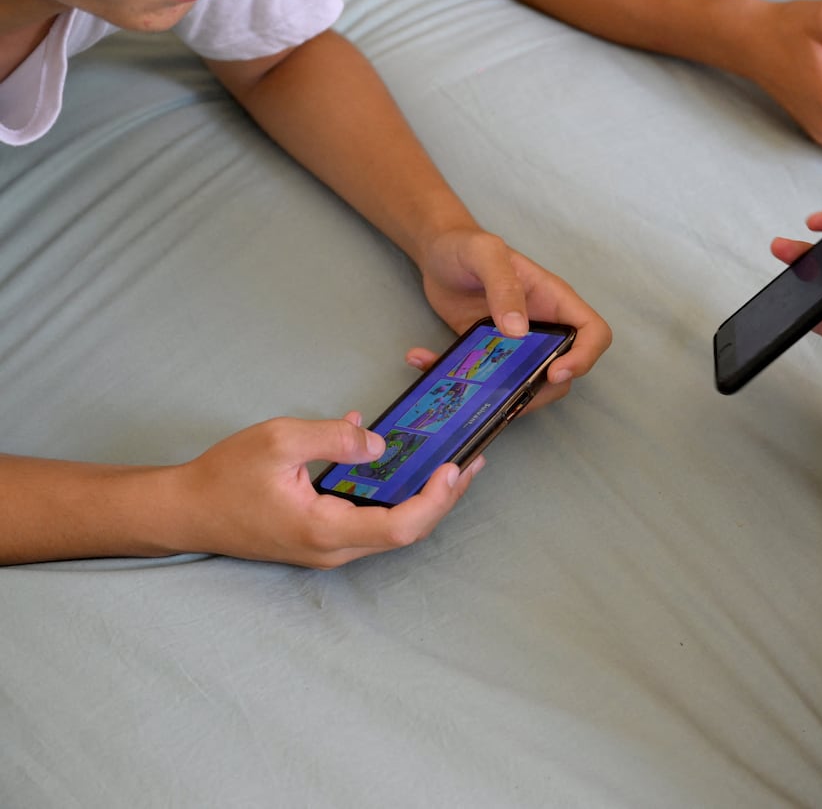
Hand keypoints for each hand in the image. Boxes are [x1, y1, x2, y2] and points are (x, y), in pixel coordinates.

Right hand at [173, 413, 482, 567]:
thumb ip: (332, 438)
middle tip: (471, 463)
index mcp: (324, 529)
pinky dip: (396, 497)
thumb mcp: (277, 440)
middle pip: (406, 531)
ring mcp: (328, 549)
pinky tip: (405, 467)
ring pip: (392, 530)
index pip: (400, 526)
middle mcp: (333, 549)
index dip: (436, 500)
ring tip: (452, 467)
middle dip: (443, 499)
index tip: (455, 469)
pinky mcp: (323, 540)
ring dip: (425, 499)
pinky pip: (371, 522)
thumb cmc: (223, 477)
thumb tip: (376, 441)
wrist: (184, 512)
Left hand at [415, 226, 611, 407]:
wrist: (436, 252)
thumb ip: (503, 286)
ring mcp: (516, 344)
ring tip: (464, 389)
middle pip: (564, 370)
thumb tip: (519, 331)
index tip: (555, 372)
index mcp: (553, 300)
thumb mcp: (485, 254)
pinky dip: (457, 379)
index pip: (593, 332)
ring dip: (499, 395)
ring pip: (528, 384)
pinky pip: (486, 379)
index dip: (584, 357)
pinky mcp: (489, 355)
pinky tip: (422, 359)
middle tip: (508, 395)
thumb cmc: (466, 244)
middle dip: (540, 391)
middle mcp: (542, 326)